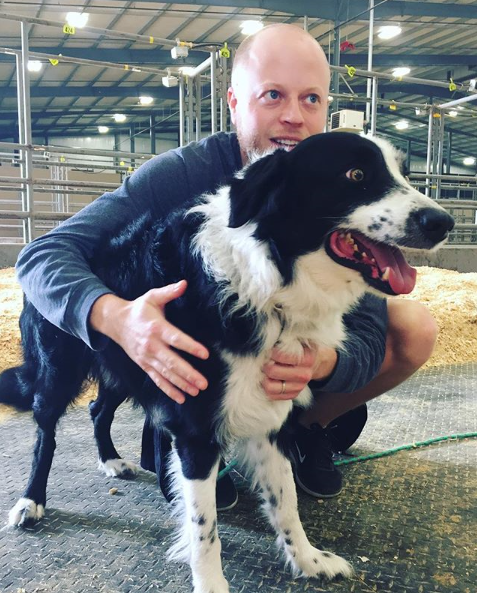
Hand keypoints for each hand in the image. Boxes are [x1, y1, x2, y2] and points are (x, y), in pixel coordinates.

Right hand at [90, 280, 208, 403]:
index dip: (190, 346)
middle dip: (188, 373)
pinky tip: (181, 398)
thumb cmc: (138, 309)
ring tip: (196, 391)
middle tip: (203, 382)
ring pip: (166, 374)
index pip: (176, 339)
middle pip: (171, 362)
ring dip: (181, 384)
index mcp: (156, 328)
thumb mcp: (152, 296)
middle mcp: (151, 345)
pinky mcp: (144, 365)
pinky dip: (168, 390)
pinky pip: (157, 380)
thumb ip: (169, 292)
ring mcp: (147, 358)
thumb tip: (184, 283)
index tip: (205, 354)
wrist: (115, 322)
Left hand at [262, 344, 337, 400]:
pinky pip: (272, 395)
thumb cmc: (302, 349)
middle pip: (273, 371)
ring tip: (266, 371)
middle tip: (266, 360)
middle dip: (266, 364)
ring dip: (264, 377)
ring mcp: (299, 387)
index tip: (271, 350)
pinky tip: (270, 379)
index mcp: (307, 359)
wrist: (315, 362)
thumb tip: (268, 343)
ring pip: (270, 387)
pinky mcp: (293, 395)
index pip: (280, 355)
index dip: (271, 352)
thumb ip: (287, 340)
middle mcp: (304, 375)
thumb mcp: (299, 340)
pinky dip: (267, 387)